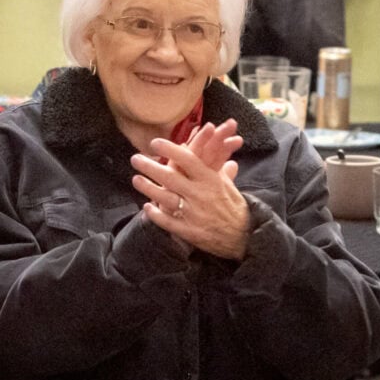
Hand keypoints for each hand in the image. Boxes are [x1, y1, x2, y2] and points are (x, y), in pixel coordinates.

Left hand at [130, 123, 249, 259]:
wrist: (244, 236)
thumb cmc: (234, 206)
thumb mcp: (226, 184)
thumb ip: (213, 167)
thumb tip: (205, 148)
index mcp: (211, 180)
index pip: (188, 160)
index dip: (170, 150)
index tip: (155, 143)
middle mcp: (201, 195)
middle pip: (171, 178)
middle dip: (150, 167)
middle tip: (135, 159)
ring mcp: (194, 214)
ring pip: (165, 198)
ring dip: (148, 188)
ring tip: (135, 179)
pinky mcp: (189, 231)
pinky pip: (167, 221)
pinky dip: (155, 214)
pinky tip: (146, 208)